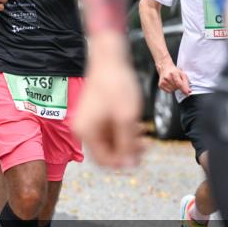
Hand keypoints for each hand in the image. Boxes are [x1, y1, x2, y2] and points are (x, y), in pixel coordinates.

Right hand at [74, 32, 145, 168]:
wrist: (108, 60)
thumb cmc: (116, 85)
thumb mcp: (126, 117)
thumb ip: (127, 144)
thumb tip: (129, 166)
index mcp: (86, 132)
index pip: (105, 161)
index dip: (124, 161)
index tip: (141, 154)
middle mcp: (82, 130)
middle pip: (106, 152)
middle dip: (127, 150)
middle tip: (145, 143)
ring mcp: (87, 122)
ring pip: (109, 142)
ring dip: (126, 141)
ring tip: (142, 132)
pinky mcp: (93, 116)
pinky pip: (107, 131)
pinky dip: (121, 131)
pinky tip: (134, 125)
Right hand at [157, 60, 190, 94]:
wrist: (165, 68)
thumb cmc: (174, 71)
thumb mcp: (182, 74)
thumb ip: (186, 83)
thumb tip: (189, 91)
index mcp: (174, 73)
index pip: (179, 84)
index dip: (184, 89)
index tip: (187, 93)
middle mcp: (167, 77)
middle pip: (176, 88)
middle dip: (179, 86)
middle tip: (177, 81)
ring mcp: (163, 81)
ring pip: (173, 90)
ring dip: (174, 88)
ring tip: (173, 82)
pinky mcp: (160, 85)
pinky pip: (168, 91)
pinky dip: (170, 89)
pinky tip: (170, 84)